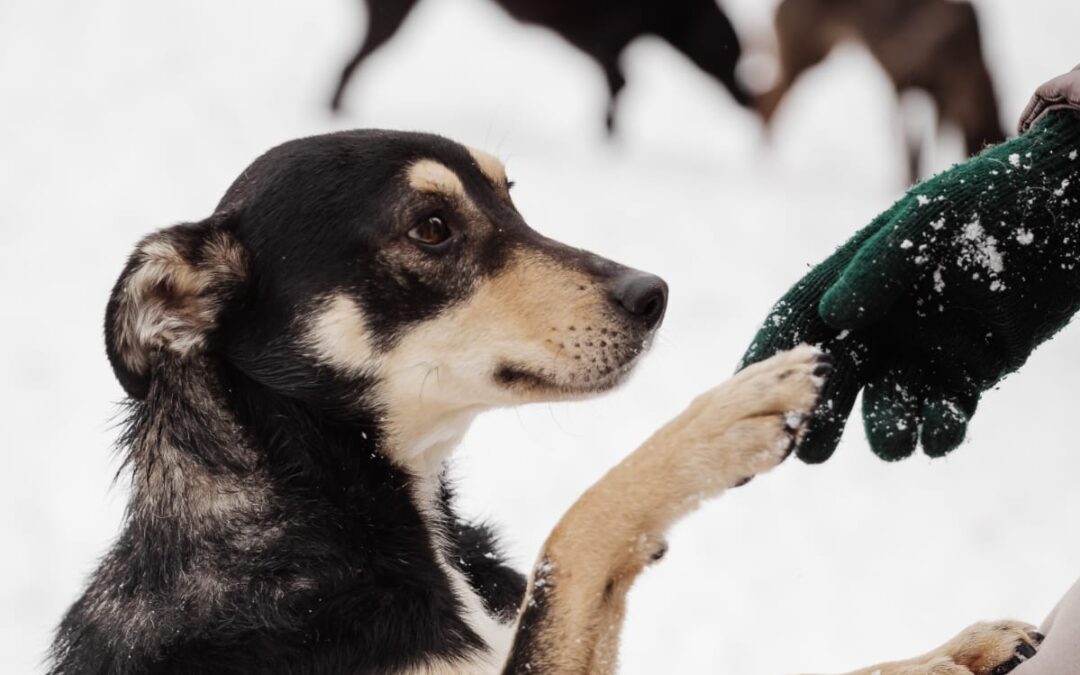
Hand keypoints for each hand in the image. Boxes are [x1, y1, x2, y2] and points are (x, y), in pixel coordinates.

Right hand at [743, 111, 1079, 461]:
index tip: (741, 391)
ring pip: (886, 407)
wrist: (1071, 205)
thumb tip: (831, 320)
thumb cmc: (995, 198)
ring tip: (894, 439)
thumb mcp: (930, 220)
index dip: (767, 354)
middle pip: (833, 377)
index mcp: (857, 278)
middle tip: (807, 449)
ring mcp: (924, 351)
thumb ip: (879, 267)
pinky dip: (939, 430)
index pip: (797, 319)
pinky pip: (942, 415)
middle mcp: (882, 320)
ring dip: (883, 430)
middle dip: (816, 415)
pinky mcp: (969, 374)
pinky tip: (942, 428)